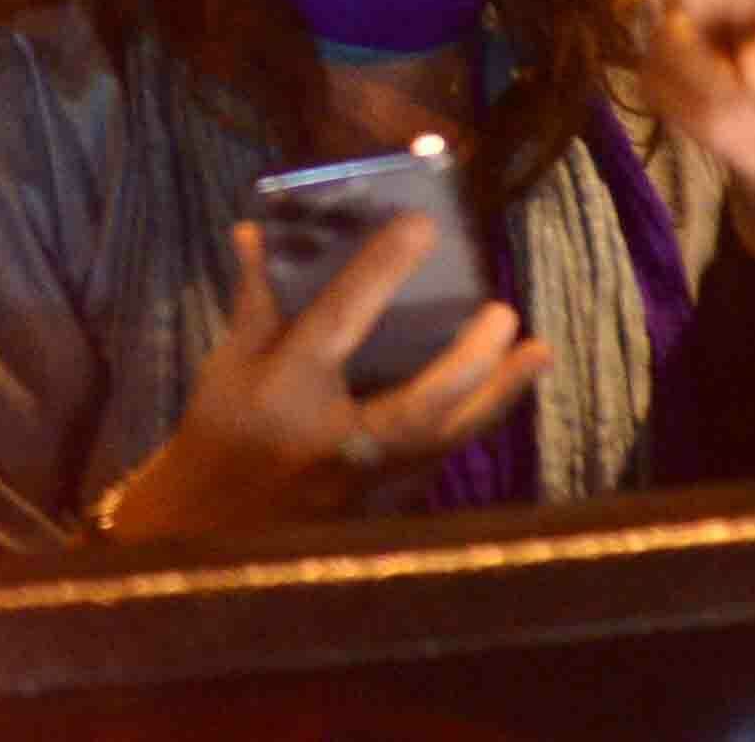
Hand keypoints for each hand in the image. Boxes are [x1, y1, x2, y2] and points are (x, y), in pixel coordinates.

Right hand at [105, 216, 547, 540]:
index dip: (380, 271)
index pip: (339, 319)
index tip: (421, 225)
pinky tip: (505, 391)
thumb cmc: (219, 435)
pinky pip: (442, 458)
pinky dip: (476, 422)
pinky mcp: (386, 501)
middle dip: (470, 360)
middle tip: (503, 312)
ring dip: (497, 395)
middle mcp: (336, 436)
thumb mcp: (226, 364)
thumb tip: (255, 230)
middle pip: (420, 402)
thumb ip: (254, 300)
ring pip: (447, 438)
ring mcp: (368, 478)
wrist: (217, 530)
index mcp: (287, 389)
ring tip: (538, 350)